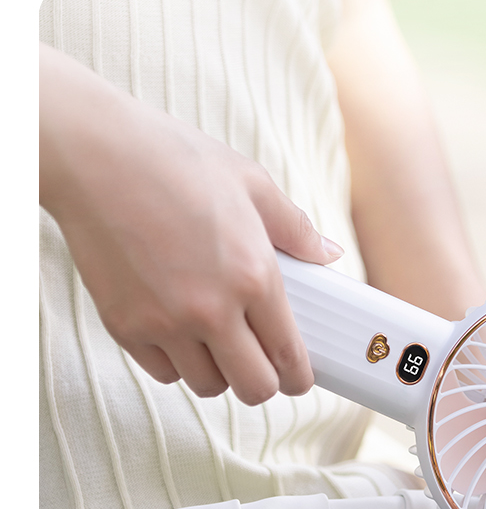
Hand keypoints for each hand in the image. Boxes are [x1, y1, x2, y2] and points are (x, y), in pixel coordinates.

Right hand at [40, 43, 342, 404]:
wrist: (98, 155)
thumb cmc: (178, 162)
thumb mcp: (253, 185)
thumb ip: (296, 229)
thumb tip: (329, 253)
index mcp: (253, 275)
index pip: (288, 355)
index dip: (300, 376)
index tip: (299, 376)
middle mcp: (211, 309)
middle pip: (253, 388)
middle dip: (264, 382)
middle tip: (261, 362)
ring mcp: (164, 323)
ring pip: (206, 385)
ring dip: (219, 371)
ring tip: (219, 340)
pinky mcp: (124, 326)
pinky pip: (162, 372)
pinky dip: (177, 362)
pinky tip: (180, 330)